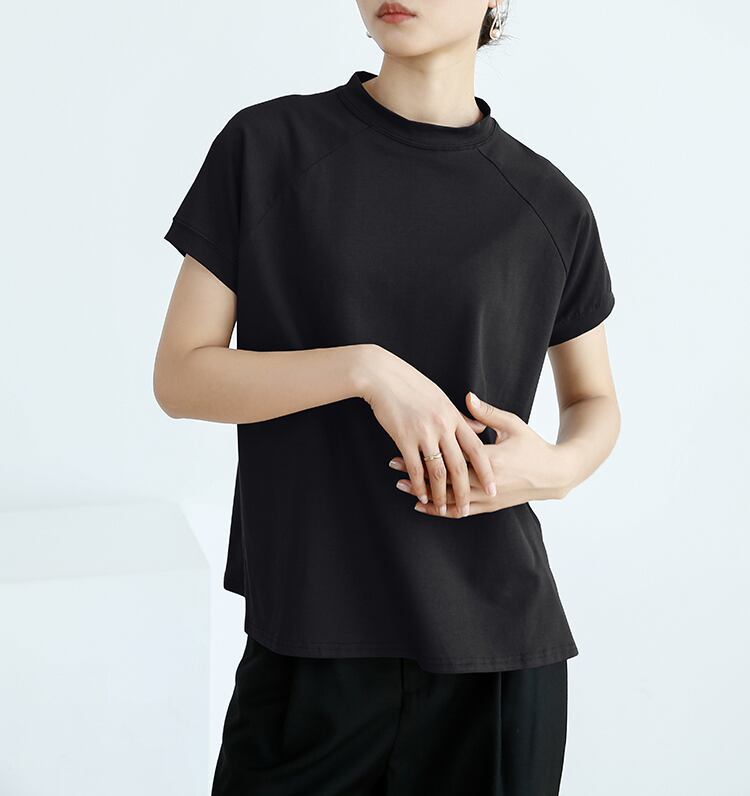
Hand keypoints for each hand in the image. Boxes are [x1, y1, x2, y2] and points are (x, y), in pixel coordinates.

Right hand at [357, 347, 497, 516]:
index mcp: (454, 416)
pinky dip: (419, 485)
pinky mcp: (404, 437)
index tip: (492, 489)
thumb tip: (479, 428)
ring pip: (438, 471)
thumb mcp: (442, 397)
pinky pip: (415, 467)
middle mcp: (443, 426)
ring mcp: (424, 432)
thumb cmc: (412, 386)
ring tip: (444, 509)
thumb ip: (461, 416)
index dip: (486, 471)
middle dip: (465, 491)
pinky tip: (421, 496)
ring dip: (441, 494)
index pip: (476, 449)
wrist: (383, 376)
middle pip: (460, 465)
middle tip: (468, 509)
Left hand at [388, 392, 570, 517]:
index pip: (450, 458)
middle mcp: (487, 483)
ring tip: (401, 488)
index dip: (426, 454)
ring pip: (449, 500)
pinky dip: (440, 510)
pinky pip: (461, 512)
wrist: (554, 474)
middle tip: (393, 468)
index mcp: (491, 459)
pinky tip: (423, 506)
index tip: (404, 447)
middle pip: (444, 480)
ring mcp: (489, 498)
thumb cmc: (533, 445)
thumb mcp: (512, 424)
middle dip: (417, 475)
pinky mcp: (491, 506)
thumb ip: (487, 414)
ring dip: (424, 494)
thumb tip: (466, 397)